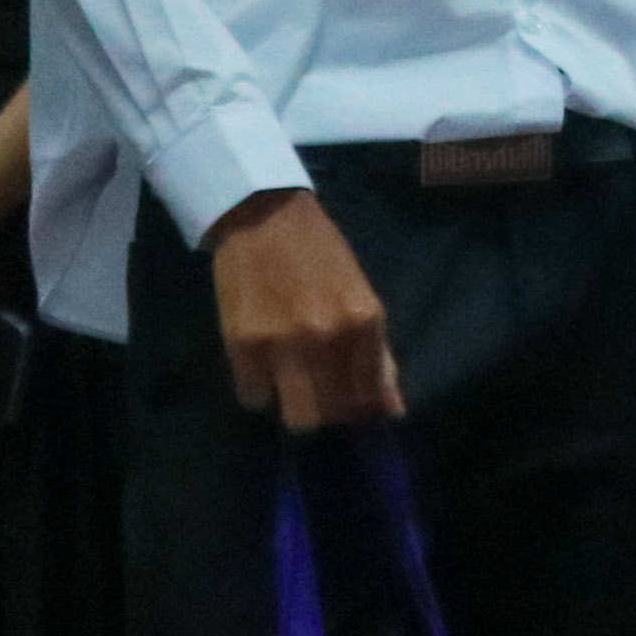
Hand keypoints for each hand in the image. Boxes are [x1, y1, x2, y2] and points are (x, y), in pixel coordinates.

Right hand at [206, 190, 402, 431]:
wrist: (265, 217)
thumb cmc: (321, 257)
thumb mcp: (361, 298)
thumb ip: (378, 356)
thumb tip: (393, 412)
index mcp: (365, 323)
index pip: (369, 398)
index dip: (358, 407)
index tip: (347, 399)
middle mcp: (329, 337)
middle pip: (334, 414)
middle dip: (328, 410)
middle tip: (317, 389)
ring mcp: (285, 343)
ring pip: (298, 418)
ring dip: (294, 405)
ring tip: (289, 381)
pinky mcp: (243, 345)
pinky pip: (253, 397)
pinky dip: (258, 387)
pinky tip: (261, 362)